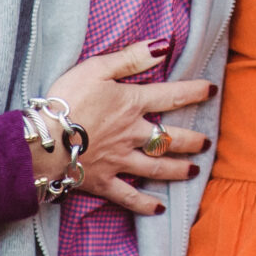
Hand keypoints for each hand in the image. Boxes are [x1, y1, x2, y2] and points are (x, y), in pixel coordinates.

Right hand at [35, 39, 213, 214]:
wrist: (42, 142)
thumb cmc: (66, 101)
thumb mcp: (97, 68)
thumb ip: (131, 58)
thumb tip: (163, 45)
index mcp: (132, 105)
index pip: (172, 97)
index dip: (194, 92)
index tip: (212, 90)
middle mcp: (132, 135)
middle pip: (169, 138)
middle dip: (192, 140)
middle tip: (207, 143)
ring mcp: (119, 161)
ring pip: (156, 167)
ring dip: (178, 170)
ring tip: (195, 171)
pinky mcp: (103, 182)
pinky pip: (129, 196)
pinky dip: (145, 204)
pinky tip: (159, 209)